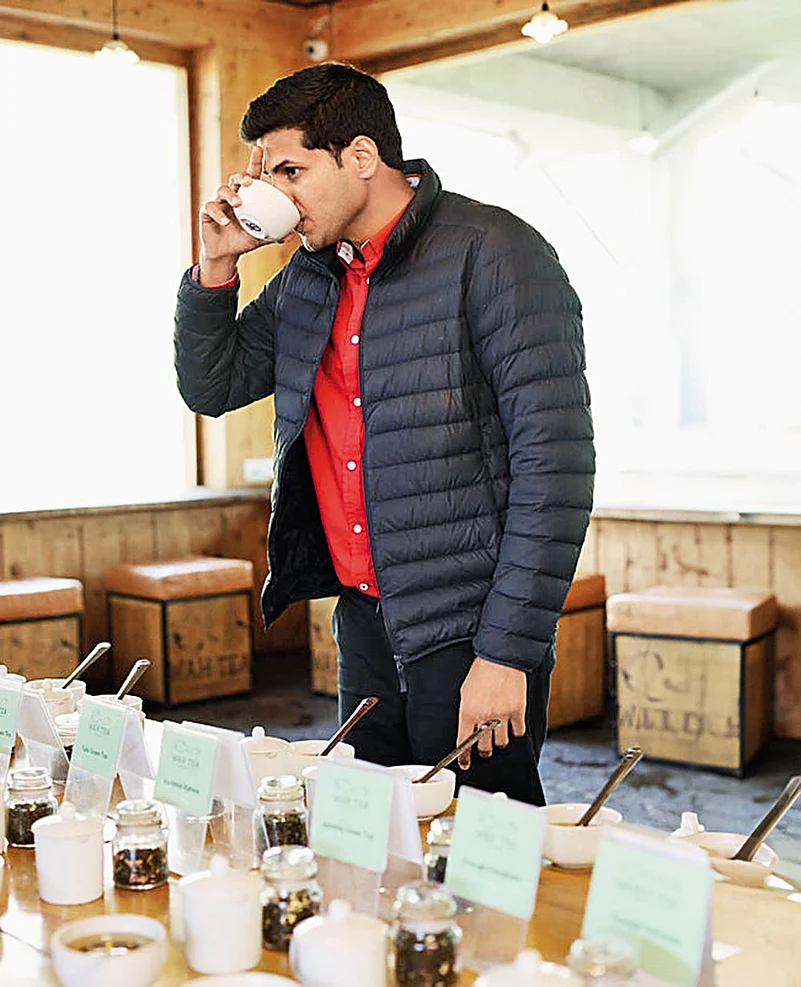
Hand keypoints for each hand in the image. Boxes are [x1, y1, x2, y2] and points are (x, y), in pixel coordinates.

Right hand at [198, 145, 273, 284]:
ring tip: (239, 203)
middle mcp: (232, 195)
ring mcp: (219, 202)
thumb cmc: (243, 239)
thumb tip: (292, 236)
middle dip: (242, 176)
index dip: (254, 162)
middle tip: (249, 181)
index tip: (259, 150)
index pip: (251, 175)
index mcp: (247, 197)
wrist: (225, 253)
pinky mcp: (207, 212)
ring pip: (222, 190)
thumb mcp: (261, 237)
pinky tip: (225, 222)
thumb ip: (275, 234)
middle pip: (235, 178)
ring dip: (231, 195)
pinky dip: (218, 214)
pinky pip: (210, 208)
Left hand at [456, 657, 526, 768]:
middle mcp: (484, 716)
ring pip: (502, 743)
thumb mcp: (465, 693)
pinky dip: (516, 731)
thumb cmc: (481, 672)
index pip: (464, 743)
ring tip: (498, 733)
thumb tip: (467, 731)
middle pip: (485, 748)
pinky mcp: (518, 711)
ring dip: (499, 741)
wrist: (500, 658)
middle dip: (483, 751)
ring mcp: (502, 715)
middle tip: (484, 748)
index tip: (465, 763)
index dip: (464, 757)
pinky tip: (512, 725)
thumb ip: (466, 714)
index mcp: (467, 712)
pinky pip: (518, 733)